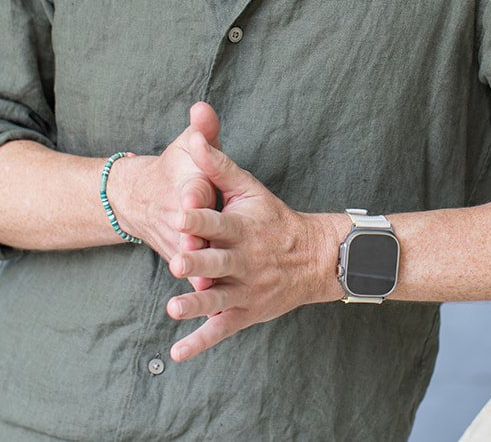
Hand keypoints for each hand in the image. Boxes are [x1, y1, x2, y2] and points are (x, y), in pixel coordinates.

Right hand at [110, 102, 221, 290]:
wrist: (139, 199)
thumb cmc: (177, 168)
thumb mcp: (187, 145)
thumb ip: (202, 129)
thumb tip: (203, 105)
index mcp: (185, 187)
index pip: (189, 191)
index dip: (191, 195)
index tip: (193, 199)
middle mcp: (177, 218)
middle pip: (187, 229)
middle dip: (192, 237)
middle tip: (198, 248)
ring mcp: (177, 242)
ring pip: (186, 259)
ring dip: (194, 272)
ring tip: (209, 287)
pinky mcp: (180, 262)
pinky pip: (188, 279)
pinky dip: (196, 293)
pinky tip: (212, 309)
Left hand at [164, 134, 340, 361]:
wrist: (315, 257)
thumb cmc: (273, 218)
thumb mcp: (250, 189)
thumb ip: (218, 167)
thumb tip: (194, 138)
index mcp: (243, 228)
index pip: (220, 221)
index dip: (201, 216)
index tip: (179, 211)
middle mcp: (245, 261)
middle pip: (219, 262)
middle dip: (198, 262)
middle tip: (176, 261)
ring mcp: (246, 290)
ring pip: (219, 299)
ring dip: (197, 305)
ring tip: (174, 308)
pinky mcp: (245, 313)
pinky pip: (221, 330)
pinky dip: (200, 343)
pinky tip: (177, 353)